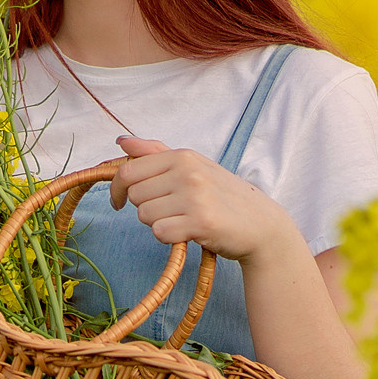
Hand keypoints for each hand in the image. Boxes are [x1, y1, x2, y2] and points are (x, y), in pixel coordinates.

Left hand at [108, 135, 303, 263]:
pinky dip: (170, 237)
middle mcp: (188, 172)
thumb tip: (122, 141)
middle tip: (169, 211)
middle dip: (145, 207)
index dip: (116, 189)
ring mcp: (195, 196)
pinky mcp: (201, 222)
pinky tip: (188, 232)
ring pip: (145, 215)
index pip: (128, 171)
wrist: (261, 224)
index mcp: (183, 156)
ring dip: (158, 223)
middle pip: (134, 195)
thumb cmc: (222, 195)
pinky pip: (160, 233)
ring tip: (182, 220)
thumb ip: (155, 153)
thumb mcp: (193, 166)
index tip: (118, 202)